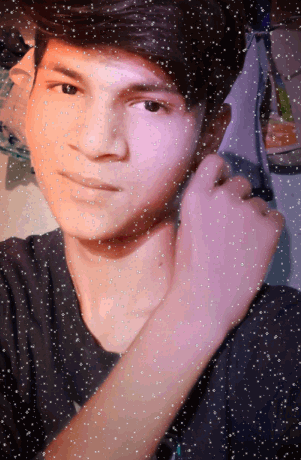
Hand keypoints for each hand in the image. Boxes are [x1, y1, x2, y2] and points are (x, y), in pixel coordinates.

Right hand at [172, 154, 284, 331]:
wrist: (205, 300)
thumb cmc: (190, 269)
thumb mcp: (185, 226)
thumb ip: (202, 204)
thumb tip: (220, 193)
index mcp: (196, 196)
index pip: (214, 162)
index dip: (221, 172)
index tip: (222, 184)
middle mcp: (222, 197)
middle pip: (240, 182)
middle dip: (238, 199)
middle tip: (232, 224)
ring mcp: (247, 211)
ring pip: (259, 202)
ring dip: (254, 217)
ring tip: (242, 243)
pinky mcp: (270, 228)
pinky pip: (275, 216)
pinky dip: (269, 228)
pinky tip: (256, 246)